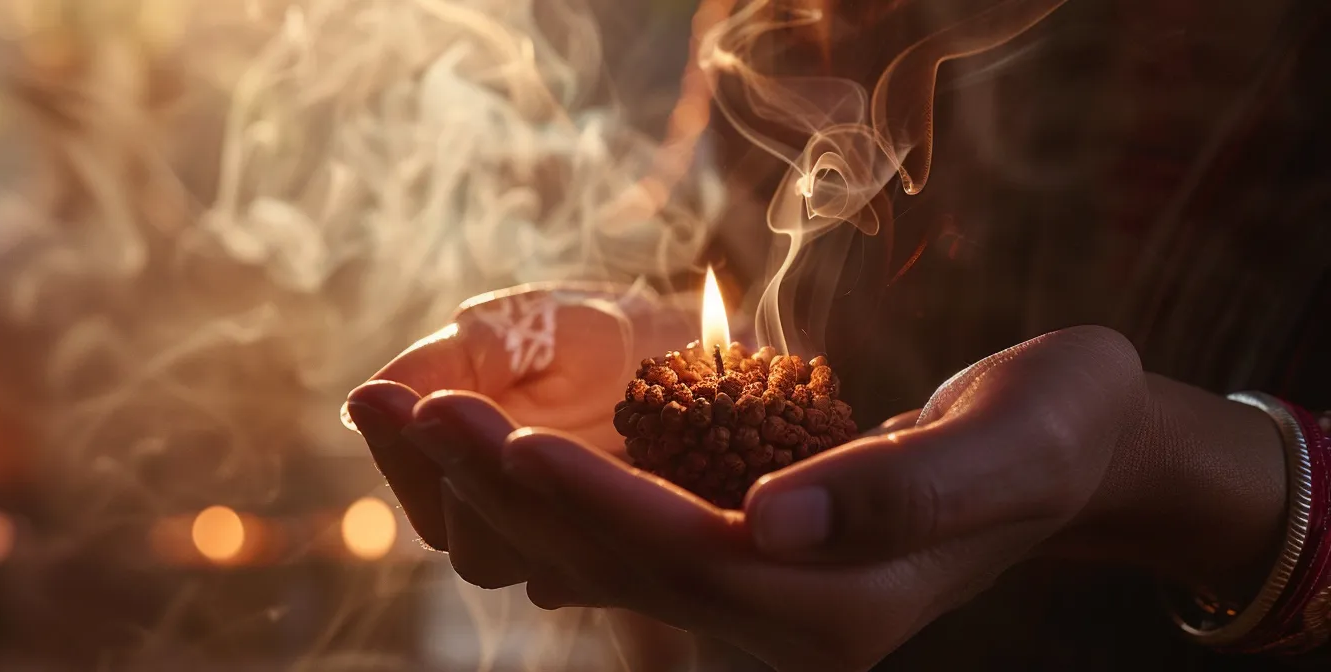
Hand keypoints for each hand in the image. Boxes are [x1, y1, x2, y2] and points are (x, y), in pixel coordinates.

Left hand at [355, 322, 1169, 670]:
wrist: (1070, 455)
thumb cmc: (1051, 432)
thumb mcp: (1008, 449)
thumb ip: (898, 491)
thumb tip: (771, 521)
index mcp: (833, 609)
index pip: (680, 553)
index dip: (583, 497)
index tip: (493, 434)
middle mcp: (774, 618)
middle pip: (605, 558)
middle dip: (494, 482)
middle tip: (392, 406)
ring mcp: (746, 595)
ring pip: (587, 550)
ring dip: (486, 484)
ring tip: (396, 413)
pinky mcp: (728, 556)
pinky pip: (607, 532)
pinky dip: (533, 486)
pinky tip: (469, 443)